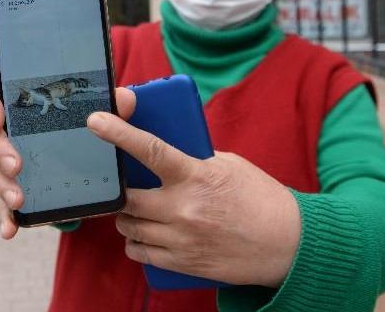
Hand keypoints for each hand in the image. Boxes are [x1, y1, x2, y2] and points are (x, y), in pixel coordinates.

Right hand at [0, 74, 138, 239]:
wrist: (74, 136)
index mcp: (12, 94)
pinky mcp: (7, 179)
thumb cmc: (74, 109)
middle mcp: (0, 122)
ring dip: (1, 185)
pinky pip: (0, 197)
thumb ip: (107, 100)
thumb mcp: (92, 105)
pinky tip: (10, 229)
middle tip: (16, 167)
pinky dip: (4, 214)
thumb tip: (125, 100)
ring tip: (18, 200)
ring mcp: (0, 153)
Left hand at [87, 90, 300, 287]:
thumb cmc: (261, 198)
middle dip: (120, 192)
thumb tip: (163, 156)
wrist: (289, 244)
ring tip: (139, 210)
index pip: (149, 150)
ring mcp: (181, 238)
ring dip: (128, 217)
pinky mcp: (182, 262)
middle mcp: (184, 208)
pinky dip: (136, 242)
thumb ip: (195, 159)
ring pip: (129, 227)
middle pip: (127, 198)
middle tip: (124, 186)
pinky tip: (145, 234)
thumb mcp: (230, 166)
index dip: (119, 133)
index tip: (96, 121)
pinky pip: (139, 253)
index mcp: (196, 176)